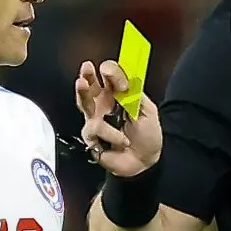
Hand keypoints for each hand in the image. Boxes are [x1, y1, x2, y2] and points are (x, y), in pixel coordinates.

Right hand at [74, 60, 161, 178]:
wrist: (145, 161)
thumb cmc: (146, 135)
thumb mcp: (148, 111)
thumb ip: (136, 94)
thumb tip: (126, 79)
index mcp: (117, 95)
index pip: (109, 77)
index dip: (112, 74)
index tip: (121, 83)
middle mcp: (103, 104)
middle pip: (90, 85)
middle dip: (87, 75)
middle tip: (87, 68)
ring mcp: (95, 119)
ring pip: (83, 102)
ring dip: (82, 92)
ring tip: (81, 83)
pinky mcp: (91, 136)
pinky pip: (95, 129)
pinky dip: (112, 134)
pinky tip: (123, 140)